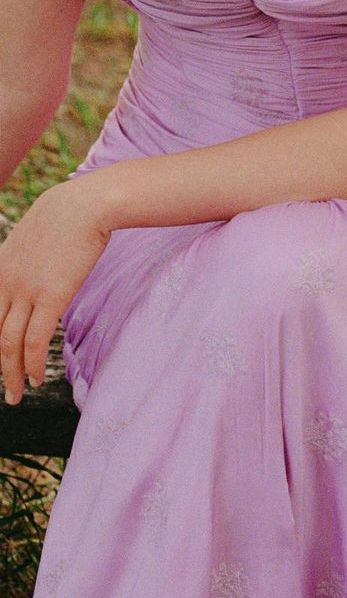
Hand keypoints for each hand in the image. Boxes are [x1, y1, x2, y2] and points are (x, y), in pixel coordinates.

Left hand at [0, 183, 110, 404]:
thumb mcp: (37, 234)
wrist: (87, 204)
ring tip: (16, 393)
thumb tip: (41, 268)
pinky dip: (32, 364)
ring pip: (9, 343)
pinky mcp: (50, 297)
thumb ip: (30, 256)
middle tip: (5, 388)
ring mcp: (26, 291)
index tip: (0, 356)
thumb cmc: (71, 212)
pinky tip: (37, 379)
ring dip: (11, 374)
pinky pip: (34, 341)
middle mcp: (6, 282)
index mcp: (1, 267)